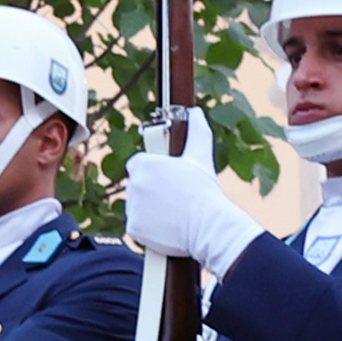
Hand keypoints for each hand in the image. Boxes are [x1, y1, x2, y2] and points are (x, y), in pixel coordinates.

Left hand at [118, 115, 259, 274]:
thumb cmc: (205, 191)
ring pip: (137, 206)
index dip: (153, 171)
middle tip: (174, 197)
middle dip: (151, 190)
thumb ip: (196, 131)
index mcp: (144, 164)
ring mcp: (132, 207)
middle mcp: (134, 184)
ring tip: (173, 212)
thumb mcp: (201, 156)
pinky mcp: (133, 227)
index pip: (139, 164)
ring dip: (149, 209)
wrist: (209, 226)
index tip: (167, 179)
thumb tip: (195, 112)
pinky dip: (148, 228)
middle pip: (138, 185)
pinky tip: (167, 226)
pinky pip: (137, 226)